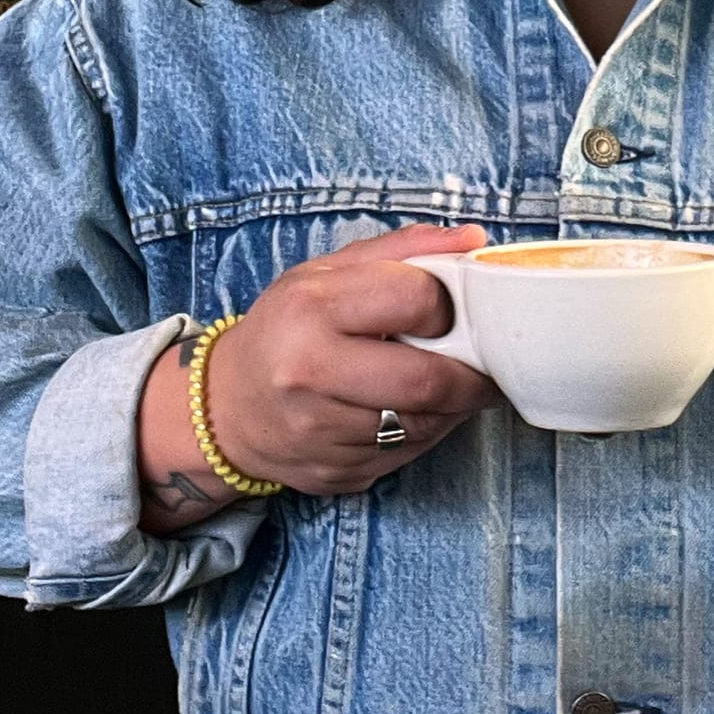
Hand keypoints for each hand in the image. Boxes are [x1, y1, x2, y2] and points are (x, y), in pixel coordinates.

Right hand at [137, 223, 498, 529]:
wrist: (227, 405)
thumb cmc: (288, 328)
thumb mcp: (330, 272)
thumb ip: (404, 249)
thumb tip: (474, 241)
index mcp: (311, 308)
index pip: (416, 300)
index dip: (449, 306)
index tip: (454, 311)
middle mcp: (308, 372)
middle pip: (427, 381)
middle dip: (472, 376)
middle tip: (486, 364)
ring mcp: (318, 431)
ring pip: (422, 425)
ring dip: (452, 407)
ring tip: (451, 385)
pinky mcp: (334, 472)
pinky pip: (406, 455)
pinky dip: (425, 434)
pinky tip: (416, 413)